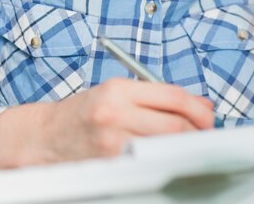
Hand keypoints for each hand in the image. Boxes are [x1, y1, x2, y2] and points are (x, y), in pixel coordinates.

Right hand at [44, 78, 213, 161]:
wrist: (46, 137)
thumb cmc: (84, 112)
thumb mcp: (117, 92)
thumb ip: (156, 96)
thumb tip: (198, 106)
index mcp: (119, 89)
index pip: (173, 96)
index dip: (198, 108)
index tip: (208, 115)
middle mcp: (116, 113)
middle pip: (175, 125)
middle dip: (197, 131)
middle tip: (205, 134)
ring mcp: (112, 142)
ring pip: (166, 147)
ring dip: (184, 147)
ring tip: (188, 145)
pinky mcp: (110, 165)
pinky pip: (149, 163)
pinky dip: (163, 160)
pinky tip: (165, 157)